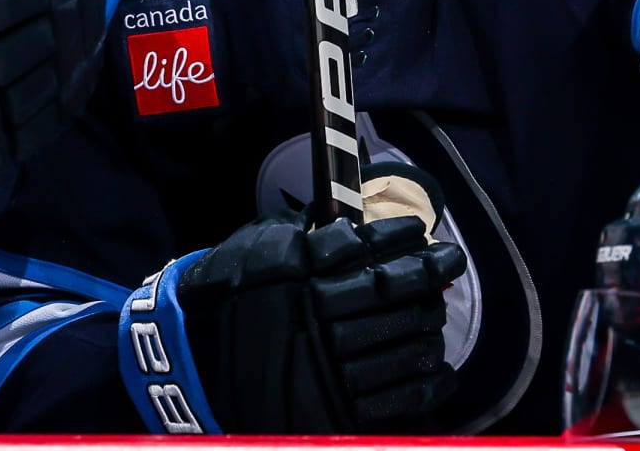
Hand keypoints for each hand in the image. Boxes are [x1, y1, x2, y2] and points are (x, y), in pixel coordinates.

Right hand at [175, 213, 465, 432]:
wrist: (189, 364)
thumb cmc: (225, 297)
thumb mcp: (254, 249)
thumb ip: (300, 234)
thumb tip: (351, 229)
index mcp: (299, 273)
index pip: (365, 249)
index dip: (400, 239)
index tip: (421, 232)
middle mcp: (317, 316)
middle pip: (390, 293)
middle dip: (428, 274)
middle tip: (449, 260)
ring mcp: (327, 366)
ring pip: (400, 342)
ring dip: (428, 324)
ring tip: (437, 311)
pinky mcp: (334, 410)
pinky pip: (395, 398)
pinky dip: (427, 382)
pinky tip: (440, 367)